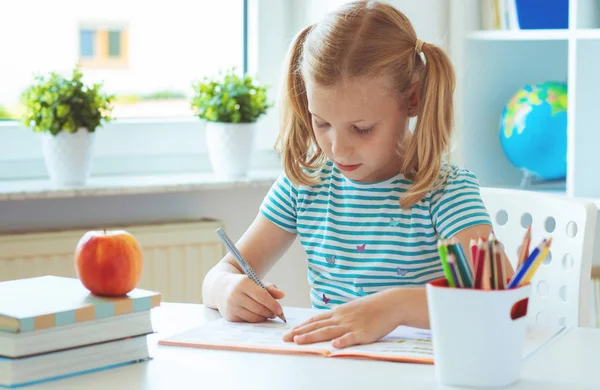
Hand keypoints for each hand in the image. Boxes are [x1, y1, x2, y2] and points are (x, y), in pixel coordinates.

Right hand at [218, 273, 284, 322]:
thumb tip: (282, 295)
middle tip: (275, 313)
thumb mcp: (255, 282)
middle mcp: (235, 295)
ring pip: (254, 317)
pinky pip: (247, 322)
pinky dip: (255, 320)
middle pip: (259, 309)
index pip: (262, 296)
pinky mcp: (229, 317)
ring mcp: (231, 307)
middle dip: (270, 313)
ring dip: (264, 318)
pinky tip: (257, 315)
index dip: (273, 305)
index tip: (280, 310)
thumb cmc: (242, 284)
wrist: (219, 287)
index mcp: (243, 283)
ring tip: (268, 314)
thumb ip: (270, 288)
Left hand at [282, 290, 401, 347]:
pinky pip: (351, 337)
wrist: (389, 303)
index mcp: (338, 313)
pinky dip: (342, 341)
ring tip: (299, 341)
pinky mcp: (363, 332)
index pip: (315, 320)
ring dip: (312, 336)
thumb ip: (338, 317)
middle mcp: (341, 318)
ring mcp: (351, 325)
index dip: (301, 326)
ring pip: (328, 331)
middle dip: (300, 333)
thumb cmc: (371, 308)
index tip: (289, 331)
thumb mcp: (351, 310)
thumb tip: (325, 323)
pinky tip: (334, 345)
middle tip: (285, 338)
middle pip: (317, 326)